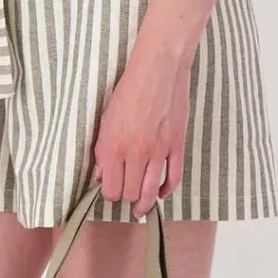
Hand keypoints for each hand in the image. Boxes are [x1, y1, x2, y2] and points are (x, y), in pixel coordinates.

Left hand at [92, 45, 190, 213]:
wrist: (157, 70)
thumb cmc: (128, 90)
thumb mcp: (106, 119)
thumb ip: (102, 150)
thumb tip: (100, 174)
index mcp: (113, 146)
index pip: (111, 188)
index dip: (109, 194)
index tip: (111, 190)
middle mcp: (135, 153)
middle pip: (130, 193)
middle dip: (126, 198)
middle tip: (125, 194)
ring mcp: (158, 151)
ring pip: (150, 192)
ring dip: (145, 203)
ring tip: (141, 207)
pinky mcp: (177, 146)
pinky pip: (173, 179)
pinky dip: (166, 191)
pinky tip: (160, 192)